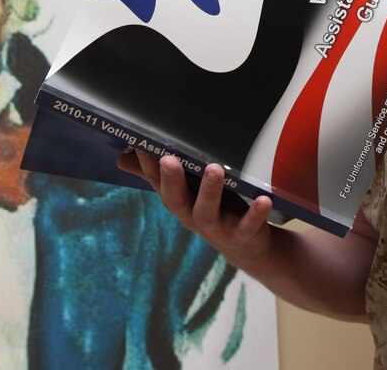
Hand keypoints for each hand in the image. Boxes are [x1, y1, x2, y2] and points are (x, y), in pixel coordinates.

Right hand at [117, 150, 273, 268]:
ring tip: (214, 169)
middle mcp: (190, 214)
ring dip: (210, 190)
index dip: (147, 162)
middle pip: (175, 198)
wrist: (245, 247)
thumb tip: (122, 156)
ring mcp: (216, 226)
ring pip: (207, 210)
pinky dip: (256, 214)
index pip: (156, 179)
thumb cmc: (212, 208)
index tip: (141, 139)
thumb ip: (156, 174)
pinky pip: (248, 225)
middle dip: (171, 179)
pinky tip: (263, 200)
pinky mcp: (242, 235)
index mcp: (177, 199)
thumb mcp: (185, 191)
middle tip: (168, 159)